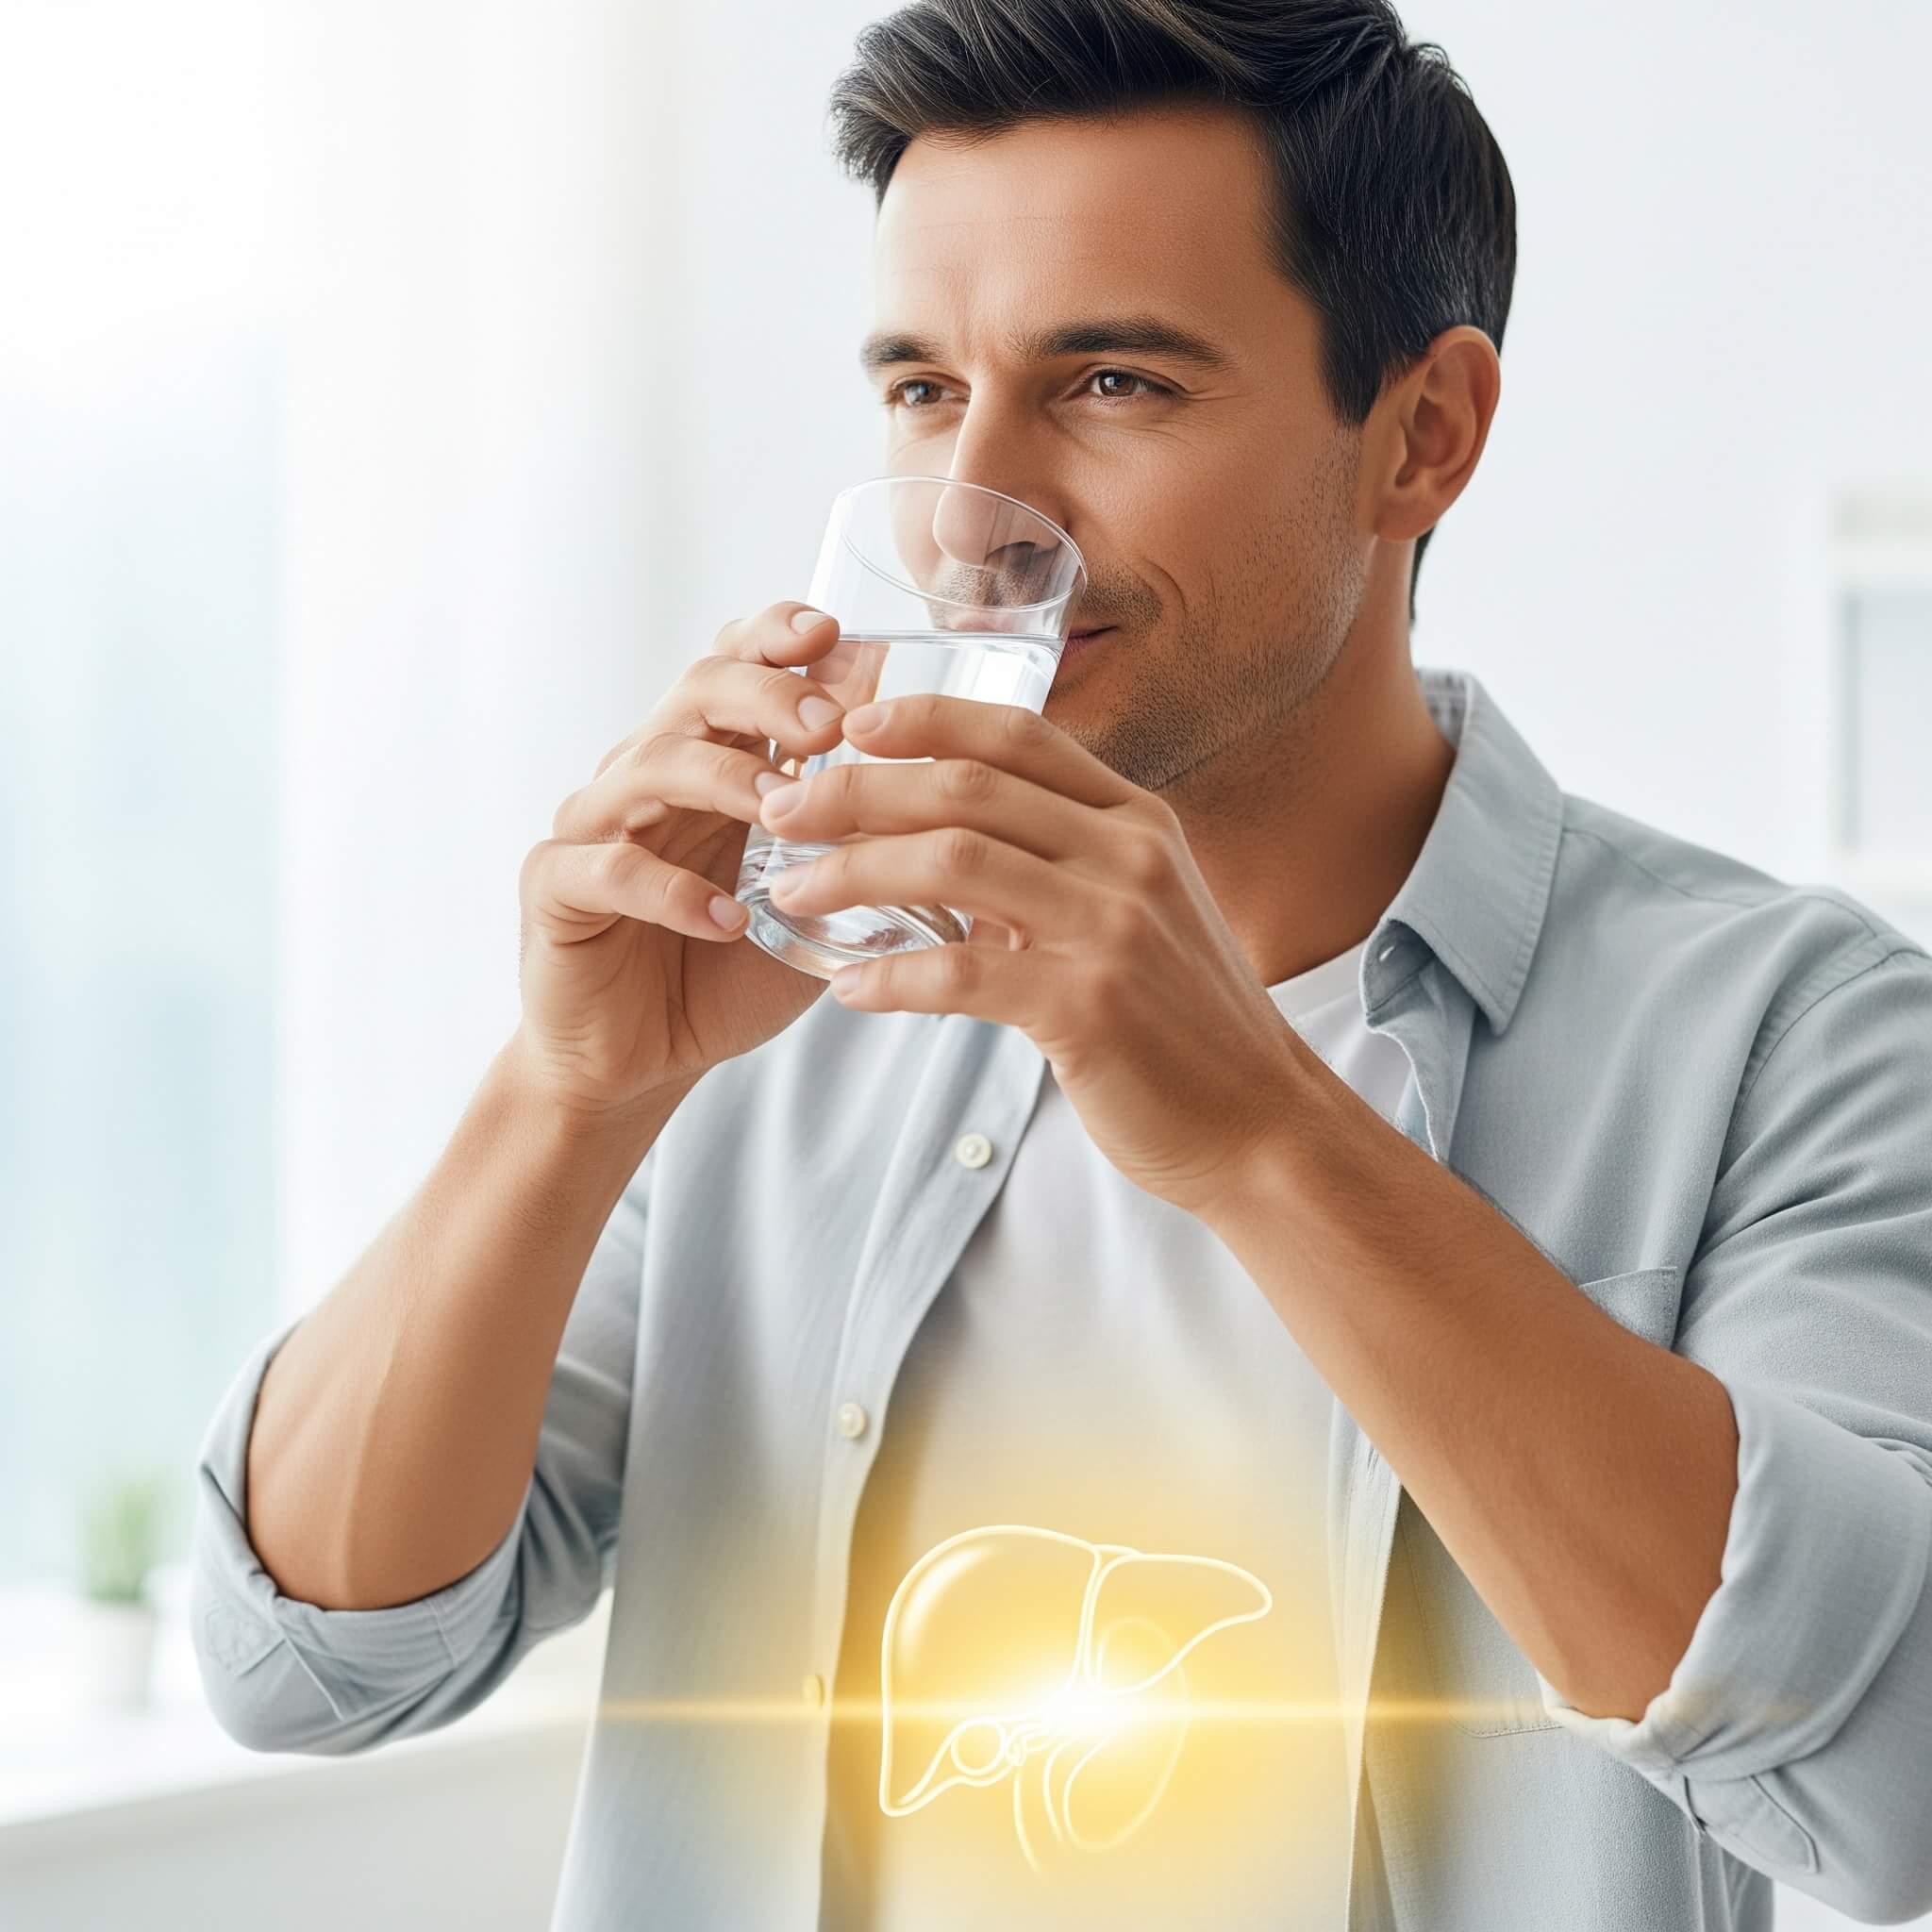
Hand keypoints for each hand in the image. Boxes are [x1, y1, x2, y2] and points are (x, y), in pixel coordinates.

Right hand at [513, 601, 863, 1116]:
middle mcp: (645, 774)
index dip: (776, 638)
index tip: (834, 635)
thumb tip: (935, 787)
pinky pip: (609, 869)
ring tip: (784, 812)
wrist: (637, 1061)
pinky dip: (672, 891)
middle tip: (827, 725)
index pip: (734, 666)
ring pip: (650, 765)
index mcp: (707, 761)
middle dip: (766, 695)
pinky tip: (728, 919)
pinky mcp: (556, 888)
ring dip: (725, 781)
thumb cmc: (726, 974)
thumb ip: (854, 844)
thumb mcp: (809, 901)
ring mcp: (593, 825)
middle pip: (696, 693)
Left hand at [754, 694, 1309, 1216]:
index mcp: (1138, 820)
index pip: (1018, 735)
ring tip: (793, 892)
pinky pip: (961, 974)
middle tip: (783, 811)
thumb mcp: (1141, 913)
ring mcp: (1113, 928)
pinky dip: (892, 977)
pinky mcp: (1090, 1007)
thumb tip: (948, 850)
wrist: (1261, 1123)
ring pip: (952, 863)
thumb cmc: (1184, 1022)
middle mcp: (1128, 856)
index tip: (851, 727)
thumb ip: (1062, 868)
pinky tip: (848, 989)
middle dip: (857, 790)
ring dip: (854, 872)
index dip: (925, 718)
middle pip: (965, 786)